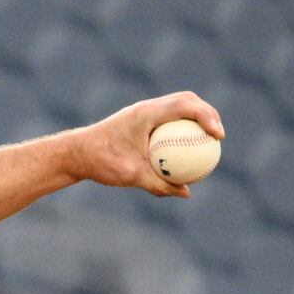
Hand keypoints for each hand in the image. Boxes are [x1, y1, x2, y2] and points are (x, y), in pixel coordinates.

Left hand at [74, 91, 224, 198]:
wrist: (75, 154)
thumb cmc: (100, 162)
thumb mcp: (130, 176)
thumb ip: (159, 184)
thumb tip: (186, 193)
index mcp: (145, 113)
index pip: (184, 105)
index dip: (207, 116)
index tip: (218, 136)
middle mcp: (145, 108)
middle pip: (186, 100)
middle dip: (207, 113)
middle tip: (218, 135)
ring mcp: (142, 113)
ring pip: (177, 107)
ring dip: (195, 118)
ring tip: (209, 140)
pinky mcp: (139, 121)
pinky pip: (166, 120)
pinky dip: (180, 129)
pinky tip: (187, 152)